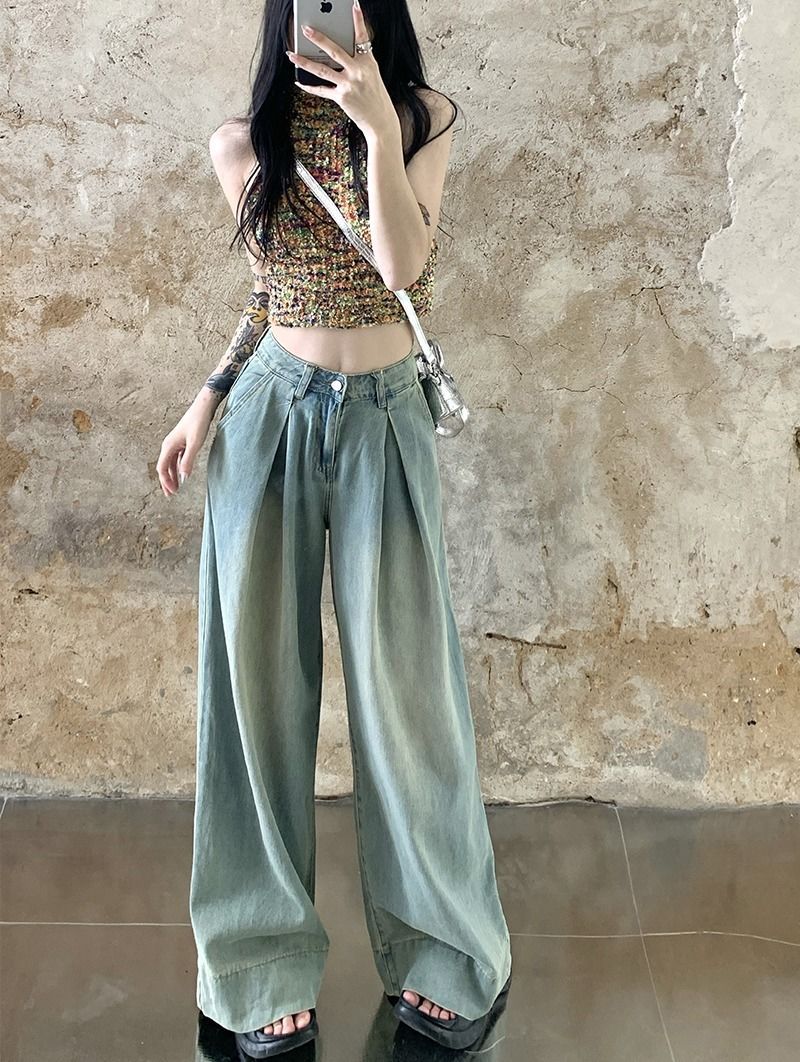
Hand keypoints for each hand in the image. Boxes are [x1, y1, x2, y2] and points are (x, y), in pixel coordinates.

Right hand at [156, 390, 218, 497]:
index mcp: (168, 446)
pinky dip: (178, 468)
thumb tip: (183, 476)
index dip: (165, 481)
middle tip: (171, 495)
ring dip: (172, 476)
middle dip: (167, 482)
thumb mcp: (195, 443)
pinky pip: (176, 459)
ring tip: (176, 488)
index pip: (162, 468)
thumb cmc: (198, 423)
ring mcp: (175, 444)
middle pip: (164, 467)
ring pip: (170, 464)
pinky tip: (182, 474)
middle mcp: (169, 445)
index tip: (171, 492)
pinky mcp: (182, 442)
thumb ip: (188, 460)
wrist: (203, 408)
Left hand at [287, 0, 398, 141]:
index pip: (362, 38)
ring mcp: (349, 85)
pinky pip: (321, 90)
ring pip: (322, 70)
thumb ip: (358, 63)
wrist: (380, 121)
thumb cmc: (376, 97)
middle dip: (318, 39)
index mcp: (368, 63)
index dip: (358, 21)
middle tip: (305, 29)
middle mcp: (358, 71)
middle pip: (335, 51)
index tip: (353, 6)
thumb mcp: (372, 75)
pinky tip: (298, 81)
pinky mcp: (342, 98)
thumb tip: (336, 55)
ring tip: (291, 54)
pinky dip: (309, 87)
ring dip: (304, 61)